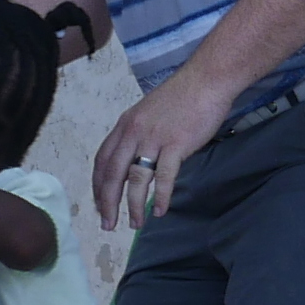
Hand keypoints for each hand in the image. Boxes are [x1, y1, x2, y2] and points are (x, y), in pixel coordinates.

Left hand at [91, 74, 233, 231]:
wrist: (206, 80)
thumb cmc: (182, 96)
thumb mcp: (149, 112)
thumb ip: (138, 134)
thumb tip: (135, 158)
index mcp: (125, 125)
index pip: (102, 160)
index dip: (98, 185)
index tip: (99, 204)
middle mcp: (134, 132)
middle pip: (112, 174)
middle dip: (107, 203)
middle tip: (107, 224)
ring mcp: (154, 139)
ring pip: (135, 179)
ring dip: (133, 206)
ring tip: (134, 224)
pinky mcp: (176, 145)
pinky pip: (163, 177)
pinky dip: (159, 197)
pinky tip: (159, 211)